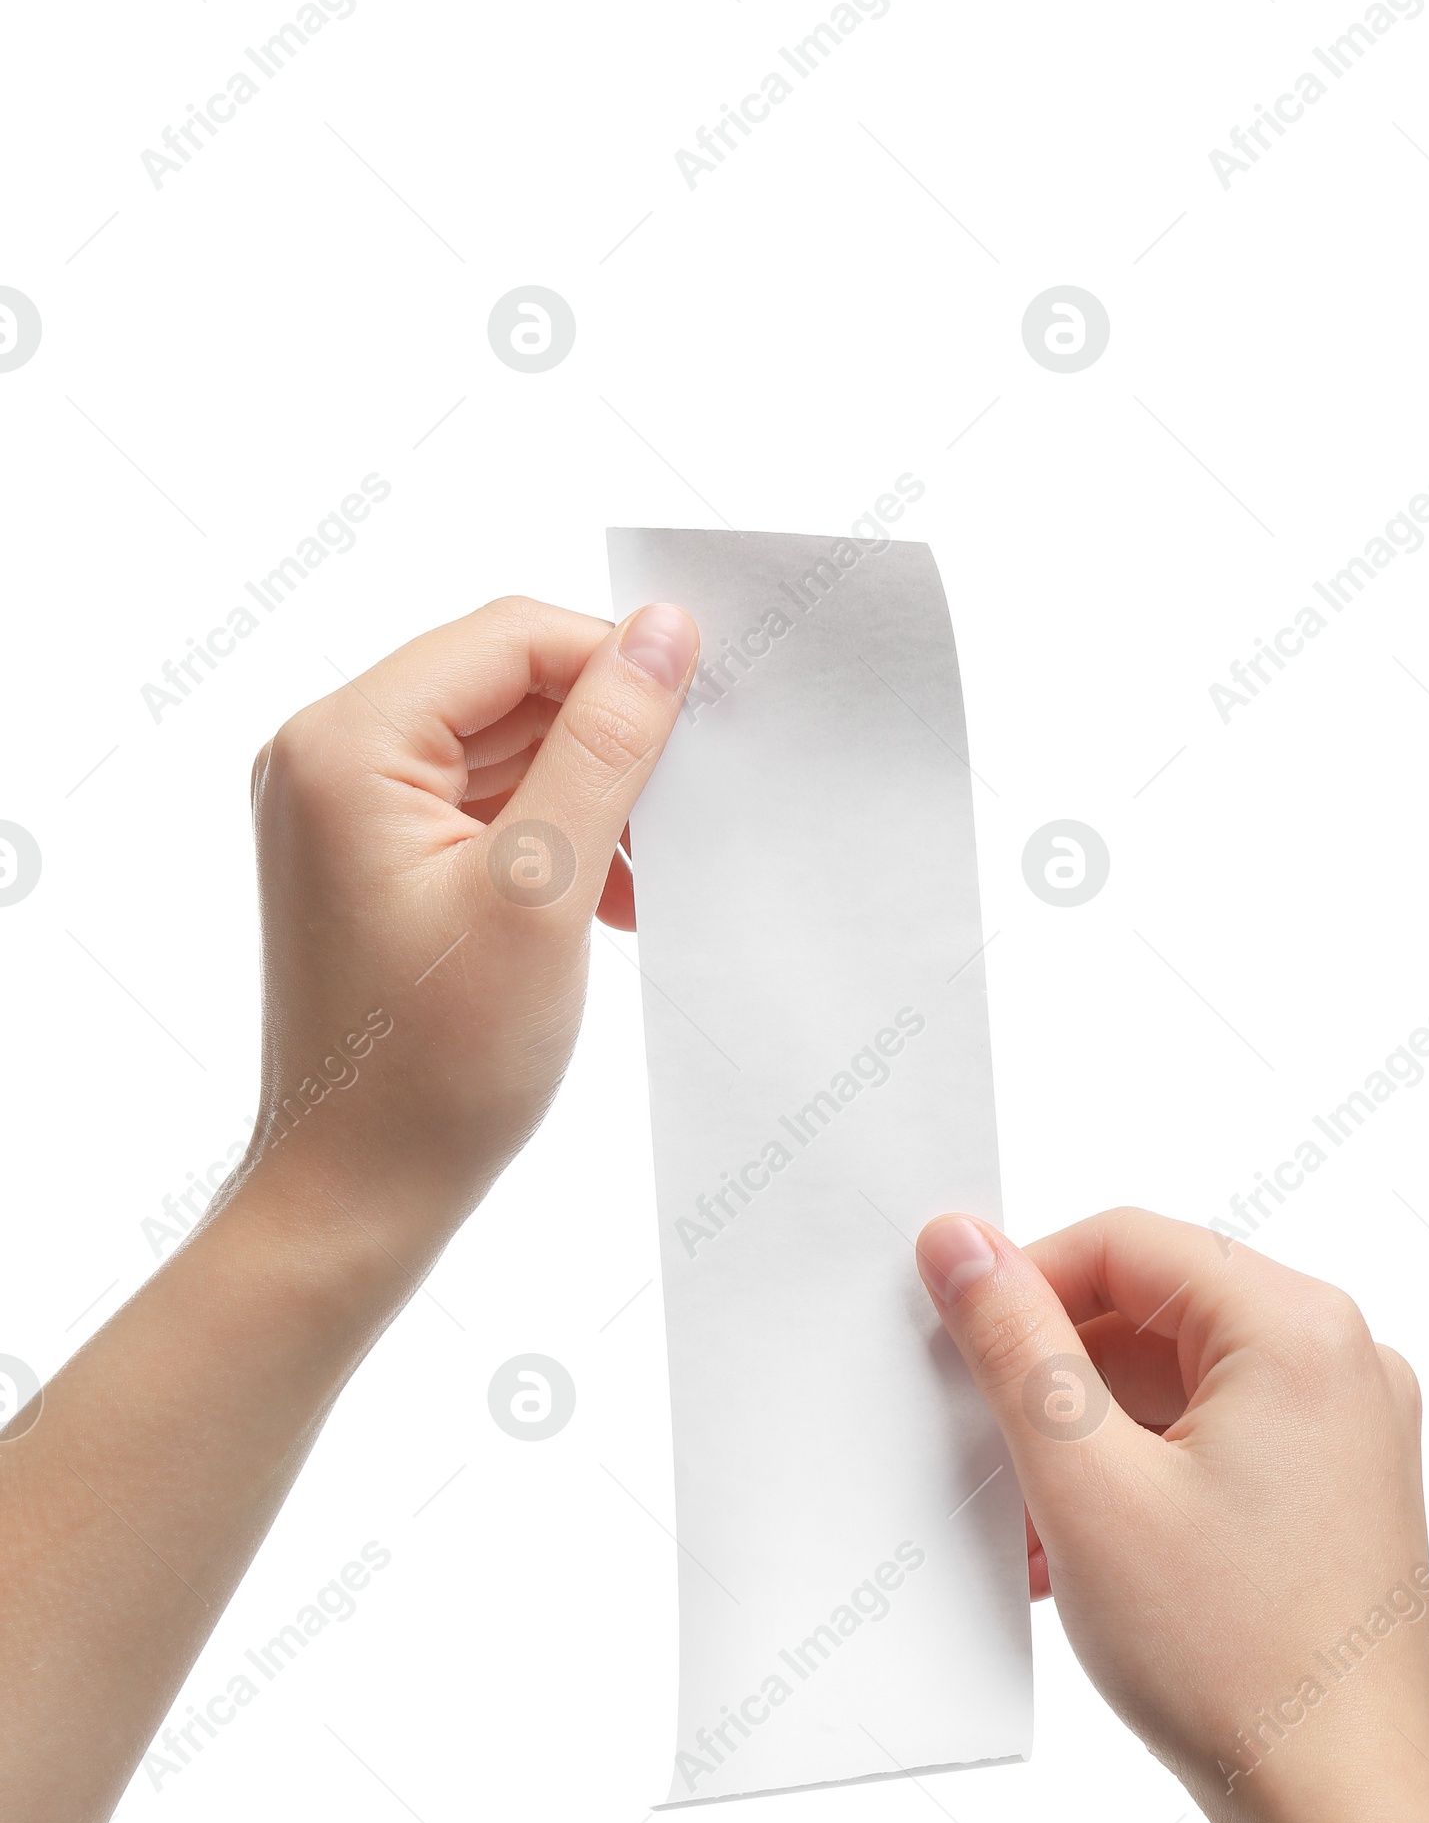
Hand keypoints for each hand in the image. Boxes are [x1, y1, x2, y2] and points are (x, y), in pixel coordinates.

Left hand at [241, 593, 697, 1251]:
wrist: (357, 1194)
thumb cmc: (436, 1065)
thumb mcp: (544, 890)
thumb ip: (607, 746)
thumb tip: (663, 628)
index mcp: (346, 744)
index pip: (510, 638)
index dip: (616, 662)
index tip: (708, 718)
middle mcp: (326, 757)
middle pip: (503, 685)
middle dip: (605, 736)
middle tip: (692, 802)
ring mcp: (342, 812)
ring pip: (500, 747)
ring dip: (589, 794)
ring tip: (655, 869)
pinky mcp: (370, 862)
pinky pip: (480, 807)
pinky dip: (553, 837)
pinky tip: (615, 897)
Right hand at [915, 1206, 1428, 1822]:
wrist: (1339, 1810)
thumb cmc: (1233, 1660)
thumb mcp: (1085, 1484)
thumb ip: (1015, 1346)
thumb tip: (960, 1242)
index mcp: (1300, 1330)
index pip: (1127, 1244)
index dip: (1022, 1281)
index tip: (949, 1334)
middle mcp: (1344, 1362)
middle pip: (1155, 1308)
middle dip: (1052, 1373)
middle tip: (976, 1438)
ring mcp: (1350, 1430)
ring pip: (1176, 1381)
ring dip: (1086, 1435)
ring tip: (1022, 1519)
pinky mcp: (1338, 1491)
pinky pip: (1213, 1439)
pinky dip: (1136, 1474)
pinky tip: (1070, 1549)